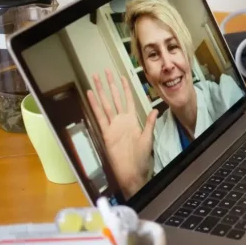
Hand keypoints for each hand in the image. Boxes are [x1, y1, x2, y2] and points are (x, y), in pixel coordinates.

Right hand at [86, 69, 157, 196]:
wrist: (132, 172)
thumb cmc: (140, 158)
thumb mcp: (148, 138)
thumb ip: (149, 123)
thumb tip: (155, 110)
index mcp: (132, 120)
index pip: (128, 100)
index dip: (125, 88)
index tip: (122, 76)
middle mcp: (121, 121)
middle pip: (115, 98)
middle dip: (110, 85)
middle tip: (105, 72)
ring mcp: (113, 126)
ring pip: (106, 104)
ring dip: (100, 91)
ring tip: (95, 78)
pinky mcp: (106, 132)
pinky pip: (100, 116)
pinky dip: (94, 105)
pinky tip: (90, 95)